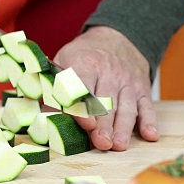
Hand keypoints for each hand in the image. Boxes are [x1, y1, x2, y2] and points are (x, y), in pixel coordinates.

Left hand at [53, 26, 159, 150]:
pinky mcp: (142, 89)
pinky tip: (150, 136)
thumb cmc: (83, 56)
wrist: (116, 38)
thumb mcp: (62, 60)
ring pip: (127, 107)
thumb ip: (50, 86)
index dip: (85, 107)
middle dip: (104, 124)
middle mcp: (109, 72)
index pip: (84, 88)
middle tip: (102, 143)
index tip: (86, 124)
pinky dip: (149, 121)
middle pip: (107, 102)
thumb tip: (33, 108)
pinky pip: (147, 106)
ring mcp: (127, 82)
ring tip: (119, 145)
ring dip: (124, 127)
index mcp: (85, 64)